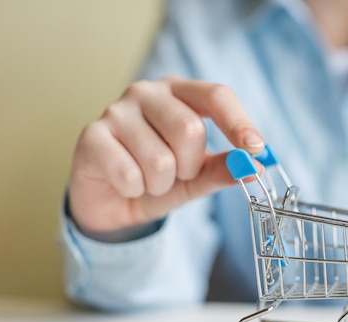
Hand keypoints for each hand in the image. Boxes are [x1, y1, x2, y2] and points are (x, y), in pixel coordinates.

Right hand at [68, 77, 263, 236]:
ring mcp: (115, 111)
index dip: (238, 122)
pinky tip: (126, 184)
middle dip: (190, 166)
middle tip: (178, 175)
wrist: (112, 203)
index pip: (215, 95)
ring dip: (161, 184)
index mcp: (179, 93)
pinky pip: (129, 174)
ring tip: (149, 180)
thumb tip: (255, 167)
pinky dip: (135, 190)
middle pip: (189, 129)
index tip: (256, 148)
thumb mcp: (198, 177)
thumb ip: (225, 169)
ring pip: (160, 160)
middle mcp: (146, 92)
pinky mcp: (91, 136)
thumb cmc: (159, 179)